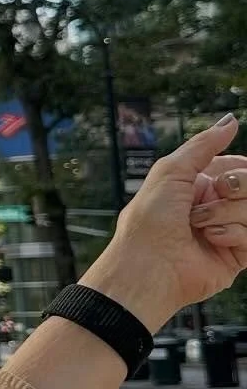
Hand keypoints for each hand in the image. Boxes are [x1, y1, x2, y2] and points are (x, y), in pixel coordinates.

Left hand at [82, 117, 244, 329]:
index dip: (239, 168)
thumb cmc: (150, 220)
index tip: (231, 173)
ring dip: (226, 213)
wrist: (149, 267)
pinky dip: (233, 234)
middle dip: (233, 188)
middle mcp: (214, 206)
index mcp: (197, 185)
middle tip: (211, 198)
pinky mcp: (237, 256)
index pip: (236, 167)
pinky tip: (213, 241)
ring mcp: (227, 230)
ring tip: (201, 227)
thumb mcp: (171, 171)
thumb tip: (231, 121)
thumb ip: (203, 145)